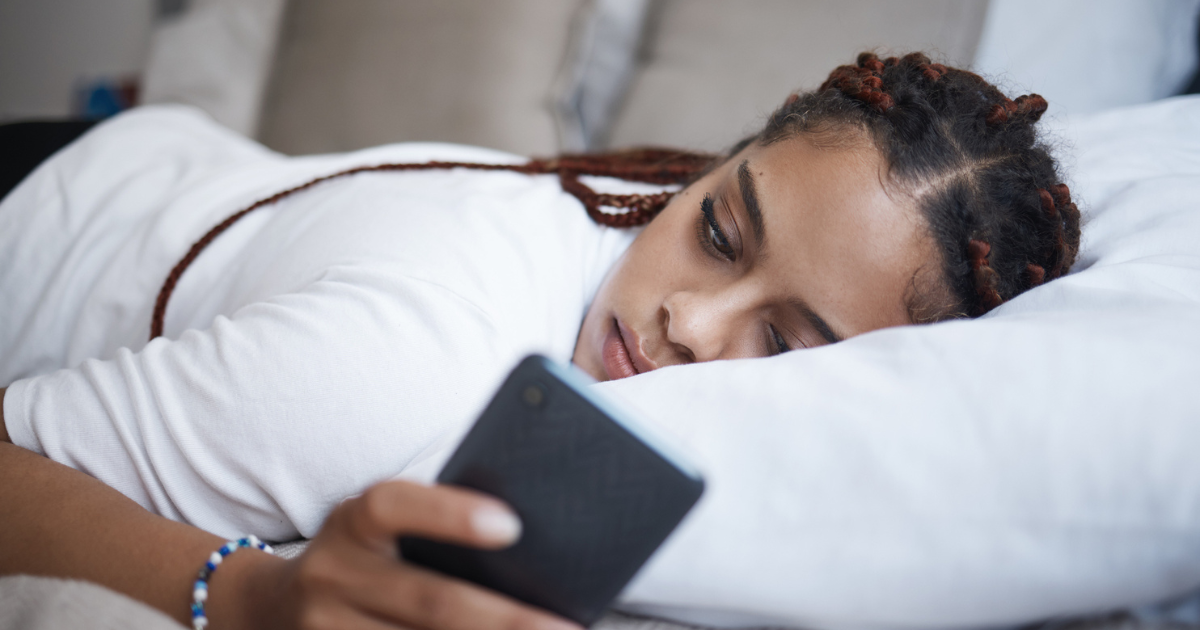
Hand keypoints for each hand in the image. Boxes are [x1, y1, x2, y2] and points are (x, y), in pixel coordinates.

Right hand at [252, 480, 582, 629]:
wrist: (270, 607)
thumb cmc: (361, 555)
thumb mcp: (377, 526)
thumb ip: (432, 529)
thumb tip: (523, 549)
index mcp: (353, 523)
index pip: (393, 506)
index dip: (450, 514)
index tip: (511, 526)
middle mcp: (333, 576)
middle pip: (428, 599)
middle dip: (505, 620)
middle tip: (565, 627)